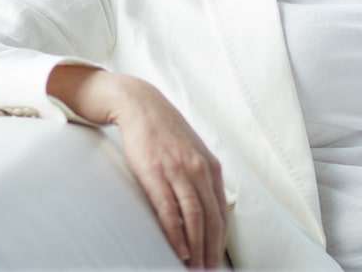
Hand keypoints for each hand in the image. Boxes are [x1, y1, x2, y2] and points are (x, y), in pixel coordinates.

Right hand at [110, 77, 230, 268]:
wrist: (141, 105)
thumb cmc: (164, 132)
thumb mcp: (191, 152)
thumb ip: (200, 177)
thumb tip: (206, 207)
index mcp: (211, 166)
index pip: (221, 211)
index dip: (220, 239)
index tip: (218, 260)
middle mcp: (200, 169)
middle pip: (211, 218)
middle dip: (211, 249)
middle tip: (209, 271)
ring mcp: (178, 170)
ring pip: (195, 216)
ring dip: (197, 247)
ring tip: (195, 268)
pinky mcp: (156, 173)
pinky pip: (170, 209)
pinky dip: (177, 234)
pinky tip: (179, 250)